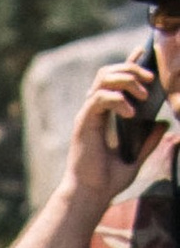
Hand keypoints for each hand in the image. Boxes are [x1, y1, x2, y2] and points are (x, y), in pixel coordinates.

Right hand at [66, 55, 165, 213]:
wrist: (91, 195)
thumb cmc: (107, 181)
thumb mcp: (136, 158)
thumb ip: (148, 141)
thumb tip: (163, 125)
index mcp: (104, 116)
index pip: (115, 80)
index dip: (129, 63)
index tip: (144, 52)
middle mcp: (93, 112)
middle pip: (108, 72)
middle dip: (132, 69)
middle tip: (150, 82)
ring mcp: (87, 115)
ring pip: (103, 79)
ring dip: (126, 80)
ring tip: (142, 96)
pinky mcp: (84, 123)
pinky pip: (99, 97)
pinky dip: (117, 100)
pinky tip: (130, 112)